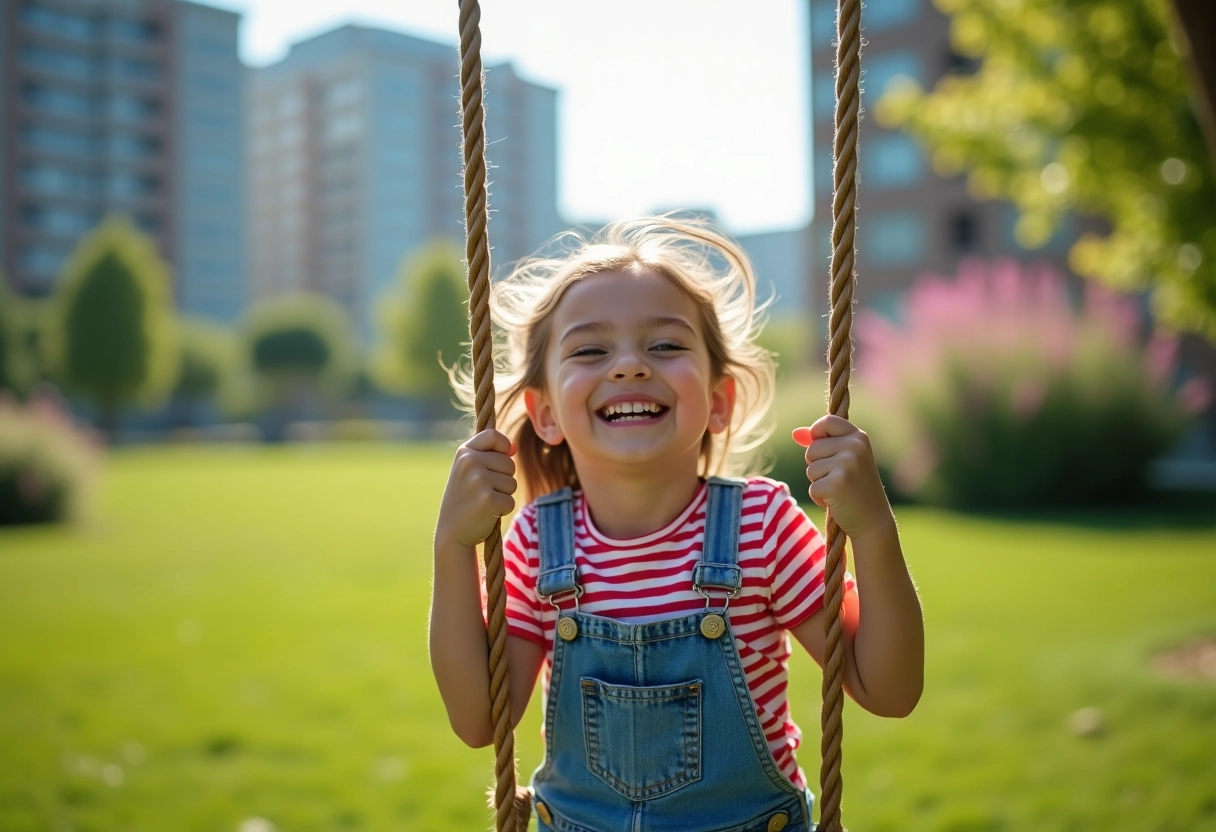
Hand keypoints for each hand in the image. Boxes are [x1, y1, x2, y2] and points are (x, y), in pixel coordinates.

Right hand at [436, 429, 517, 549]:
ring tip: (483, 502)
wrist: (451, 533)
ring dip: (503, 495)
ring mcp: (479, 480)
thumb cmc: (463, 500)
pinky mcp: (489, 499)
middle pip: (509, 463)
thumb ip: (489, 455)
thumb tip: (514, 446)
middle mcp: (470, 462)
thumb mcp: (468, 471)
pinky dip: (502, 509)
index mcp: (464, 452)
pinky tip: (486, 514)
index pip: (494, 435)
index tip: (501, 458)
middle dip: (502, 479)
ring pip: (512, 483)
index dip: (504, 446)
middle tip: (482, 492)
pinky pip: (510, 500)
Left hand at [792, 415, 892, 539]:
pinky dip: (819, 497)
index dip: (817, 434)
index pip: (827, 421)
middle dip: (818, 466)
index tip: (824, 451)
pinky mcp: (836, 484)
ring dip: (819, 482)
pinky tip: (837, 502)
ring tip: (840, 490)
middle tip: (840, 479)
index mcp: (859, 437)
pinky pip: (812, 487)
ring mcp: (846, 465)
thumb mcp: (845, 459)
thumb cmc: (857, 488)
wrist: (873, 521)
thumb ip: (822, 443)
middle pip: (812, 449)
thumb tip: (795, 433)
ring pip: (810, 469)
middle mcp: (854, 447)